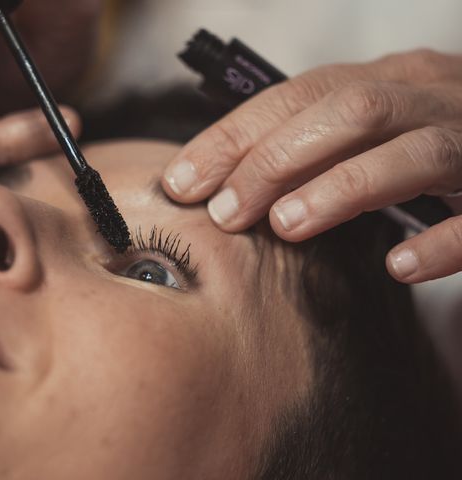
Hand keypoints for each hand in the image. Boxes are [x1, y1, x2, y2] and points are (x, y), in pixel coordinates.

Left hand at [162, 49, 461, 282]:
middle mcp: (428, 98)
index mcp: (386, 80)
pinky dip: (442, 241)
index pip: (296, 96)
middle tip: (226, 213)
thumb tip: (228, 181)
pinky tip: (397, 266)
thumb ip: (312, 142)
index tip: (181, 182)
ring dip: (342, 189)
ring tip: (286, 227)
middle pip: (349, 113)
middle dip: (277, 161)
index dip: (233, 137)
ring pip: (413, 153)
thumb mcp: (367, 127)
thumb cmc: (425, 139)